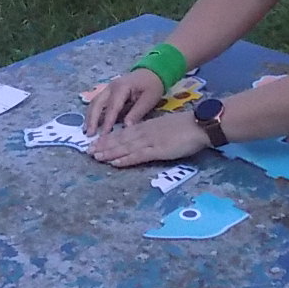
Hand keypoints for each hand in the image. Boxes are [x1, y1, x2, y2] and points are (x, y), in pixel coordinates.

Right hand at [84, 68, 164, 134]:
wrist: (152, 71)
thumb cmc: (152, 85)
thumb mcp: (149, 99)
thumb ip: (137, 112)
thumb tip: (126, 127)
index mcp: (121, 88)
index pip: (112, 107)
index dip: (108, 122)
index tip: (104, 136)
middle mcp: (111, 87)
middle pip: (97, 104)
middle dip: (92, 119)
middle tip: (90, 135)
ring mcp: (108, 89)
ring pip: (94, 103)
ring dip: (90, 117)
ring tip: (87, 131)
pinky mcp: (108, 92)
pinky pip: (98, 103)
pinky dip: (93, 113)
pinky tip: (92, 124)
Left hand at [90, 111, 209, 167]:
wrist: (200, 124)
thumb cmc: (188, 126)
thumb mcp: (167, 126)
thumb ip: (155, 132)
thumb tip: (147, 139)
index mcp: (148, 126)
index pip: (124, 133)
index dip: (109, 138)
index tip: (97, 143)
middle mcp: (145, 132)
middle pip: (120, 139)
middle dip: (104, 145)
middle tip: (88, 151)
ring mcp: (150, 141)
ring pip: (125, 147)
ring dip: (109, 152)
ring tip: (95, 157)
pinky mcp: (157, 150)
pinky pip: (138, 155)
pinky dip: (125, 159)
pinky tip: (114, 163)